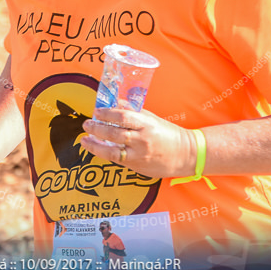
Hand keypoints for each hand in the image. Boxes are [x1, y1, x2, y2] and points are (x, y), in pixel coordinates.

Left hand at [80, 108, 195, 178]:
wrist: (185, 154)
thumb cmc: (167, 133)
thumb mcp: (151, 118)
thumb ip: (132, 112)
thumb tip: (114, 102)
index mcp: (146, 124)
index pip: (122, 117)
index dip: (107, 114)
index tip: (97, 111)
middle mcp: (142, 140)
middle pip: (114, 134)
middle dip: (97, 129)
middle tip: (87, 124)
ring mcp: (139, 155)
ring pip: (112, 152)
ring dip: (95, 146)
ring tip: (85, 140)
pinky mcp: (137, 167)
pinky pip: (118, 160)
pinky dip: (105, 154)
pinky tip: (98, 149)